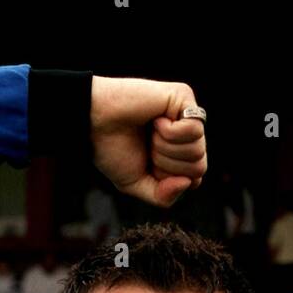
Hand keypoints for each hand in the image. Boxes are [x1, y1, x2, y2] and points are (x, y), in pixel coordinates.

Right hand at [90, 75, 206, 206]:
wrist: (93, 121)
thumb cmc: (112, 149)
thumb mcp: (138, 184)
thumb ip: (164, 196)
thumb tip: (188, 182)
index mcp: (178, 153)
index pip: (195, 179)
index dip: (169, 179)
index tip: (148, 164)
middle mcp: (186, 133)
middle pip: (199, 166)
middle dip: (168, 165)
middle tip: (147, 145)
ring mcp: (186, 113)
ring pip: (198, 149)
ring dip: (166, 148)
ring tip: (150, 131)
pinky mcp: (184, 96)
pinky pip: (194, 129)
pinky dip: (170, 132)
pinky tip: (156, 119)